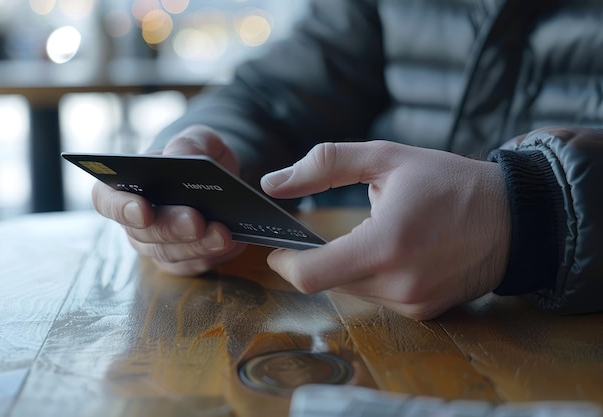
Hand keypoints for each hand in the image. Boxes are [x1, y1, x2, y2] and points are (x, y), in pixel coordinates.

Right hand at [92, 125, 245, 275]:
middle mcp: (135, 222)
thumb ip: (187, 144)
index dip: (121, 208)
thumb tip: (178, 156)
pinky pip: (195, 265)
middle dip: (171, 228)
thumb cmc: (198, 156)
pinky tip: (234, 242)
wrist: (221, 179)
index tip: (142, 209)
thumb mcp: (198, 140)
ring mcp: (157, 246)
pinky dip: (215, 255)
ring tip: (224, 233)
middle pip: (143, 234)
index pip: (107, 201)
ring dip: (198, 246)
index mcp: (125, 186)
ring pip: (170, 254)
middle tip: (196, 221)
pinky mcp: (183, 262)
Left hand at [260, 141, 509, 319]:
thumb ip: (324, 165)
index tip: (278, 250)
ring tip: (379, 235)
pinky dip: (374, 276)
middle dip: (322, 258)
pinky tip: (397, 253)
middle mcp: (398, 284)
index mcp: (385, 244)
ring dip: (350, 265)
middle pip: (329, 281)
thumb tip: (273, 183)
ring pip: (352, 289)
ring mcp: (413, 303)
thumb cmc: (450, 182)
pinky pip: (378, 297)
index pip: (311, 275)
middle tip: (337, 230)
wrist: (514, 218)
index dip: (285, 264)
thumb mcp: (386, 157)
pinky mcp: (424, 312)